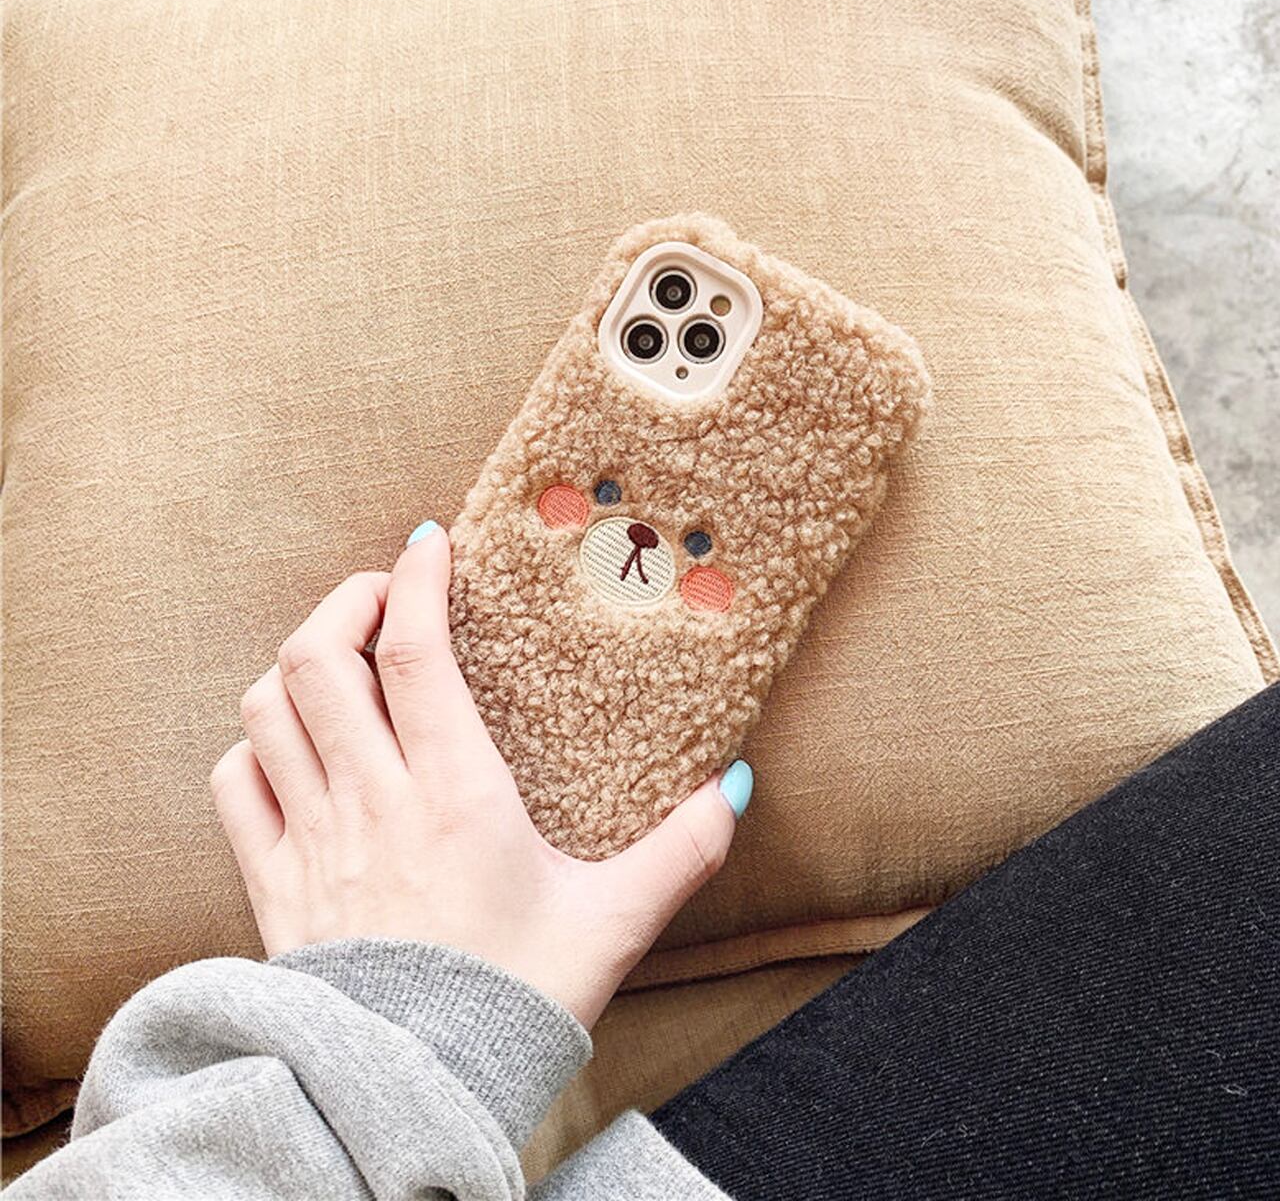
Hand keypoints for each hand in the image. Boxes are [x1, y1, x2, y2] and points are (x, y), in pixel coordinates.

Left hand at [211, 521, 752, 1027]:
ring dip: (298, 664)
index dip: (414, 579)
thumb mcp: (612, 922)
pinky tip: (293, 746)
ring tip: (342, 657)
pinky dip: (254, 745)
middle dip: (346, 601)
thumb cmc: (513, 1005)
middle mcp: (372, 803)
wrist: (414, 1099)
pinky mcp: (274, 885)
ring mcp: (312, 841)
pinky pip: (233, 786)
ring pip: (268, 710)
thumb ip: (680, 851)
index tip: (432, 542)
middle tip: (386, 594)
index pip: (412, 653)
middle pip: (318, 659)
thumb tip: (733, 789)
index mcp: (455, 796)